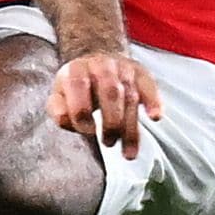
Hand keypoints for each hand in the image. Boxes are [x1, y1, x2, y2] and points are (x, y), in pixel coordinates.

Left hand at [46, 51, 162, 156]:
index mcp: (76, 70)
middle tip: (109, 143)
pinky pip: (150, 87)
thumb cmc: (76, 89)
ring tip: (128, 154)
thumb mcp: (59, 96)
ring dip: (131, 129)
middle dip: (111, 122)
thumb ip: (58, 110)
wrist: (97, 59)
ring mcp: (123, 69)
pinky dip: (154, 101)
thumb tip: (66, 120)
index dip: (82, 111)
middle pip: (110, 92)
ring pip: (131, 97)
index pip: (78, 86)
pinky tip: (156, 117)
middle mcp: (101, 65)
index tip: (88, 131)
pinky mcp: (141, 74)